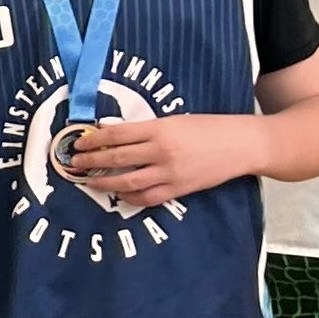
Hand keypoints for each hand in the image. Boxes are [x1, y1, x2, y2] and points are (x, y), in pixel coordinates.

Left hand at [56, 111, 246, 207]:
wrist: (244, 144)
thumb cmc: (210, 128)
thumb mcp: (176, 120)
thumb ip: (146, 129)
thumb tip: (113, 134)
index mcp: (160, 129)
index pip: (117, 134)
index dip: (94, 139)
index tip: (79, 143)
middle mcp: (162, 151)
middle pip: (116, 158)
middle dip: (91, 161)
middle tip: (74, 163)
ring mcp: (171, 172)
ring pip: (127, 181)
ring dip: (104, 183)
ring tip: (89, 181)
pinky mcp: (180, 189)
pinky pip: (148, 197)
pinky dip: (130, 197)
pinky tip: (119, 194)